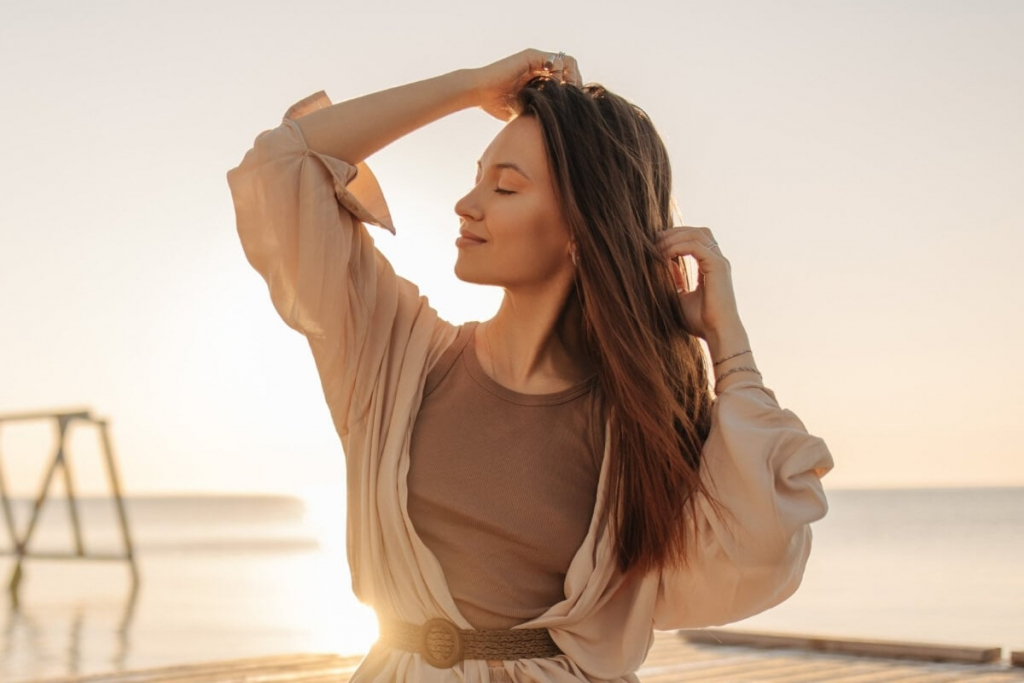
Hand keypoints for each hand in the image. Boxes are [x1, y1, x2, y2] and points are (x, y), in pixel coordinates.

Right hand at [470, 48, 582, 120]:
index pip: (565, 78)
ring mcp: (536, 59)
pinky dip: (560, 73)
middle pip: (570, 68)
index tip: (574, 104)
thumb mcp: (524, 110)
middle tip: (575, 98)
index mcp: (538, 77)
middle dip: (575, 83)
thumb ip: (538, 112)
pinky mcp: (531, 56)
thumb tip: (555, 129)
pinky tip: (555, 86)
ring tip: (566, 93)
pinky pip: (556, 60)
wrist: (479, 92)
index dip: (572, 90)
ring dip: (571, 77)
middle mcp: (539, 66)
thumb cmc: (496, 104)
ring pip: (567, 61)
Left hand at [656, 226, 742, 340]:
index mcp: (712, 267)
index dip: (676, 238)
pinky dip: (678, 247)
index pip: (697, 240)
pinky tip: (665, 255)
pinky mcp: (717, 266)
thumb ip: (675, 280)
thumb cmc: (701, 322)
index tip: (656, 245)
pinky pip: (695, 246)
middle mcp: (718, 261)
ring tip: (657, 247)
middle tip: (654, 241)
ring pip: (696, 235)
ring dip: (674, 238)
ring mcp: (719, 262)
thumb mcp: (681, 297)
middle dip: (674, 232)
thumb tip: (665, 263)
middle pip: (697, 232)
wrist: (717, 334)